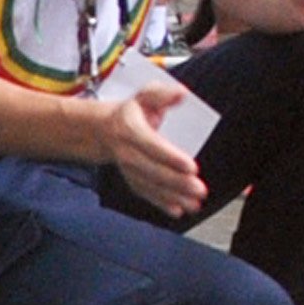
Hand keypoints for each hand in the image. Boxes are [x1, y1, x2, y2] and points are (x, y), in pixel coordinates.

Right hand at [73, 82, 205, 218]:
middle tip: (199, 188)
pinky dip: (162, 203)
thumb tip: (181, 94)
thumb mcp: (145, 94)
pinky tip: (177, 210)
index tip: (191, 166)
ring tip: (194, 204)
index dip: (171, 157)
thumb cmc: (132, 111)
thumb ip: (163, 94)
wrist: (105, 130)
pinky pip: (146, 193)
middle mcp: (126, 151)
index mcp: (130, 129)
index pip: (152, 145)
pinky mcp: (132, 179)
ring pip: (151, 185)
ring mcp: (128, 168)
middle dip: (177, 182)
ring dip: (173, 197)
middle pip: (153, 170)